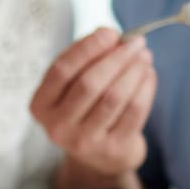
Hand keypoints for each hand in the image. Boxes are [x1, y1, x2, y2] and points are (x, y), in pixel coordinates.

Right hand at [29, 28, 155, 181]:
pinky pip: (134, 111)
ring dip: (134, 71)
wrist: (100, 155)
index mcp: (41, 105)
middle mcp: (57, 127)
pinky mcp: (112, 148)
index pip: (62, 70)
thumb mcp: (73, 83)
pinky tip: (148, 74)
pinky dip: (145, 87)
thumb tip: (110, 34)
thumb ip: (85, 57)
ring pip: (114, 97)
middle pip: (89, 83)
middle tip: (136, 42)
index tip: (110, 32)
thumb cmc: (85, 107)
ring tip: (144, 56)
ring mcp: (84, 141)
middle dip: (117, 58)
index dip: (87, 48)